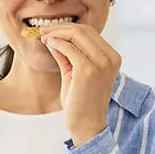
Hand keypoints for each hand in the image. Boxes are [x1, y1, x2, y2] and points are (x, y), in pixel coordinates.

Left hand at [41, 24, 121, 146]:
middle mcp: (110, 58)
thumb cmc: (81, 103)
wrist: (86, 126)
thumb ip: (66, 54)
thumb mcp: (74, 73)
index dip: (68, 28)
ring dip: (56, 32)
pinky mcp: (88, 70)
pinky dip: (56, 43)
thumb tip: (52, 37)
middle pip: (84, 30)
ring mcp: (101, 64)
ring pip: (77, 34)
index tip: (50, 30)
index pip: (90, 32)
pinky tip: (48, 44)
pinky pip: (69, 48)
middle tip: (42, 30)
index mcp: (112, 58)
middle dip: (60, 27)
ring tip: (43, 36)